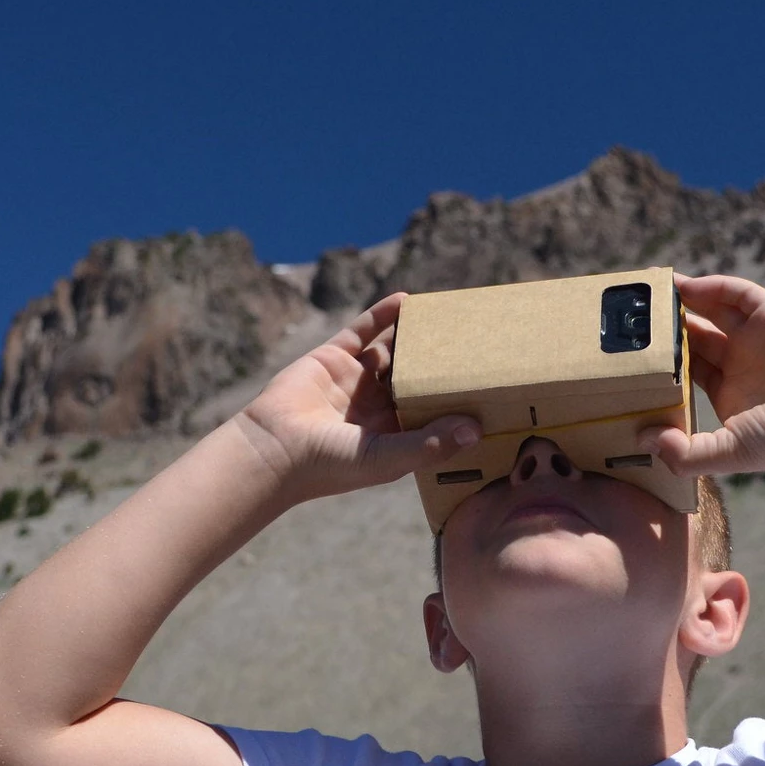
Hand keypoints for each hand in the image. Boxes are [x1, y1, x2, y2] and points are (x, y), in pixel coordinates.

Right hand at [235, 293, 480, 501]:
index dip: (457, 398)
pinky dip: (383, 315)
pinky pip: (362, 330)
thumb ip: (431, 443)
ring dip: (416, 335)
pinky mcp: (332, 357)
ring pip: (392, 350)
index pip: (433, 411)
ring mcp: (354, 380)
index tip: (490, 383)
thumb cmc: (331, 465)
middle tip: (475, 341)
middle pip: (417, 377)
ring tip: (446, 317)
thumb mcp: (388, 457)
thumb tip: (477, 429)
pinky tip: (406, 300)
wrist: (274, 449)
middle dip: (441, 362)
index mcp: (394, 434)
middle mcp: (376, 406)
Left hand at [637, 274, 764, 476]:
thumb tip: (643, 439)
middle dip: (664, 328)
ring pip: (710, 311)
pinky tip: (685, 286)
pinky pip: (738, 294)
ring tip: (650, 294)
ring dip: (681, 302)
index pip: (682, 371)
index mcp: (726, 393)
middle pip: (691, 337)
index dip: (657, 362)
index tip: (625, 355)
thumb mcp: (729, 452)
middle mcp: (738, 363)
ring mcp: (754, 338)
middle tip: (631, 318)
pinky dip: (712, 286)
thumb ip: (685, 452)